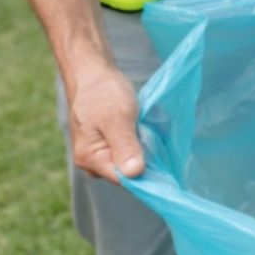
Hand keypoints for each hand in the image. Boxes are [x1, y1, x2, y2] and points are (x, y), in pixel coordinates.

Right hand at [68, 64, 143, 183]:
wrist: (93, 73)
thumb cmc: (103, 93)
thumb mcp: (117, 118)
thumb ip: (125, 146)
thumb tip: (134, 174)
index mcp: (91, 160)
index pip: (125, 180)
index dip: (146, 174)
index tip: (163, 162)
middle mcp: (93, 163)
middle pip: (129, 173)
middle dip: (146, 158)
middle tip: (154, 137)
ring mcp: (101, 154)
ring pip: (131, 161)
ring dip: (144, 149)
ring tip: (148, 130)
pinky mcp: (109, 145)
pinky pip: (130, 151)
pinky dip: (140, 142)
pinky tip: (144, 129)